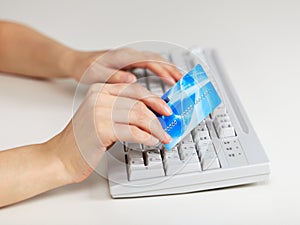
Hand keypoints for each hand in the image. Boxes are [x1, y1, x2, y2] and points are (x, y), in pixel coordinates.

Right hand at [51, 83, 172, 181]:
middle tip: (167, 126)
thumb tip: (151, 114)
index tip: (166, 109)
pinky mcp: (100, 129)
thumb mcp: (102, 117)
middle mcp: (98, 97)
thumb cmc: (83, 138)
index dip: (154, 99)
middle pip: (139, 103)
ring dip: (155, 128)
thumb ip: (123, 110)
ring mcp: (98, 112)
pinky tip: (151, 141)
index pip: (135, 90)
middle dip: (158, 116)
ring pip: (138, 116)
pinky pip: (132, 131)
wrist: (61, 156)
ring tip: (162, 136)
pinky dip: (146, 137)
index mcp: (100, 90)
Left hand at [71, 48, 181, 84]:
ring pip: (156, 61)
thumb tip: (132, 80)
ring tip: (182, 80)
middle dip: (173, 69)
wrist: (78, 62)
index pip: (149, 61)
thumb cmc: (86, 68)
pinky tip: (167, 78)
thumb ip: (113, 76)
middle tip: (186, 81)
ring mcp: (132, 58)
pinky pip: (152, 64)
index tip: (173, 81)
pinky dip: (162, 70)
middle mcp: (130, 55)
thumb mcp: (95, 74)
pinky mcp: (132, 63)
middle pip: (157, 59)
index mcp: (124, 56)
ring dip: (170, 69)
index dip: (163, 70)